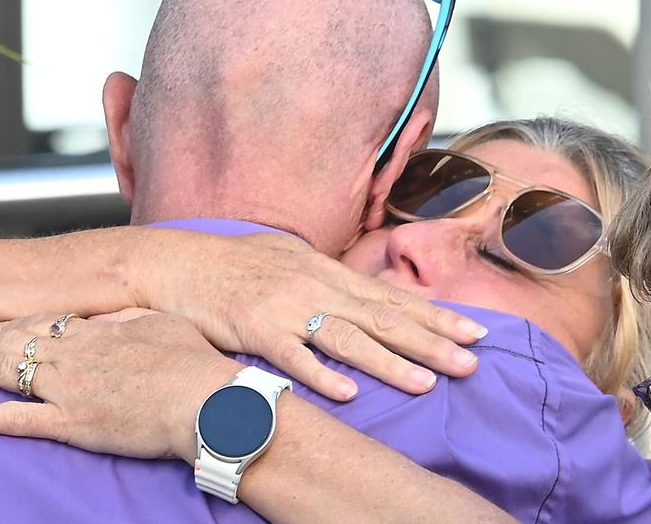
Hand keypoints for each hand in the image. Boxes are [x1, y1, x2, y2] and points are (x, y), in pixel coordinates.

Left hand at [0, 310, 239, 461]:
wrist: (207, 401)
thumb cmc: (193, 364)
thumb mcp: (159, 324)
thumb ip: (125, 319)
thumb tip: (104, 316)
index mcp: (94, 330)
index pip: (38, 322)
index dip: (8, 323)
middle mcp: (71, 353)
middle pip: (11, 341)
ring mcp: (66, 387)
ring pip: (4, 371)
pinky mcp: (69, 421)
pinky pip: (12, 419)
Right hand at [129, 232, 487, 400]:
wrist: (174, 263)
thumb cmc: (228, 262)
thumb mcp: (285, 257)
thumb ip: (324, 276)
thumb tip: (361, 292)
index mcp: (322, 269)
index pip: (389, 296)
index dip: (435, 314)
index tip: (476, 331)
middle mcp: (311, 285)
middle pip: (380, 317)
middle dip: (430, 340)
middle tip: (472, 361)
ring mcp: (283, 306)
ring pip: (346, 337)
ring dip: (388, 362)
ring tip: (426, 382)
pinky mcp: (253, 326)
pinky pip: (291, 355)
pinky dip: (319, 374)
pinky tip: (347, 393)